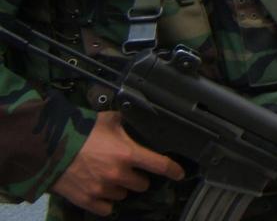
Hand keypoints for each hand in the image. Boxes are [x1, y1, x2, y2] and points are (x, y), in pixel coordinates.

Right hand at [50, 111, 184, 215]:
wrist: (49, 148)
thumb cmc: (81, 132)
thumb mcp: (109, 120)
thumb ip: (127, 121)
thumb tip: (138, 116)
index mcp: (128, 153)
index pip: (160, 165)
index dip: (174, 170)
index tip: (180, 173)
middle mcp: (119, 174)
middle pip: (142, 184)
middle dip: (137, 176)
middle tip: (127, 167)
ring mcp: (104, 190)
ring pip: (124, 194)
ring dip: (121, 187)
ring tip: (108, 175)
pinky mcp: (89, 201)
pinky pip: (107, 208)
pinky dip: (106, 200)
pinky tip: (100, 189)